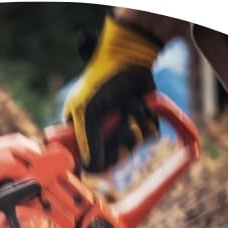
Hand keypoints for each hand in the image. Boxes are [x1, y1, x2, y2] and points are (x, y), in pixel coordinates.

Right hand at [62, 14, 162, 171]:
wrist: (131, 57)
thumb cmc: (102, 79)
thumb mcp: (87, 111)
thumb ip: (87, 141)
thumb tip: (90, 169)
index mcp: (78, 132)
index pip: (86, 163)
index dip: (98, 162)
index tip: (107, 154)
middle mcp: (99, 134)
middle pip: (113, 161)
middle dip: (121, 141)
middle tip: (122, 125)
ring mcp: (120, 129)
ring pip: (133, 149)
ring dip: (135, 125)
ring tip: (130, 106)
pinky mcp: (140, 124)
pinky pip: (149, 137)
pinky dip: (148, 121)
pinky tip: (141, 105)